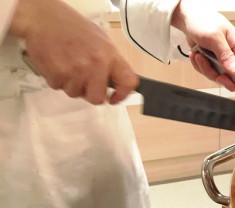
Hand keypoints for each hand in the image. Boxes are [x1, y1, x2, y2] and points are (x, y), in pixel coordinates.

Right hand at [9, 0, 137, 104]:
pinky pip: (60, 88)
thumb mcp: (101, 40)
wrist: (43, 18)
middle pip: (97, 98)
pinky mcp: (57, 74)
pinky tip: (57, 63)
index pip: (128, 82)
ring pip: (76, 94)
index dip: (123, 95)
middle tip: (84, 81)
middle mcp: (95, 64)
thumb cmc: (73, 28)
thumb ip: (111, 62)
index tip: (114, 98)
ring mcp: (75, 70)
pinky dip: (58, 79)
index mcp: (110, 55)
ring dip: (72, 84)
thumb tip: (116, 82)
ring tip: (68, 65)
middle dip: (90, 93)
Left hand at [171, 1, 234, 92]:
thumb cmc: (202, 20)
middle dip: (222, 79)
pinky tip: (196, 54)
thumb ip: (225, 55)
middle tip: (215, 73)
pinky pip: (208, 73)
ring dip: (206, 69)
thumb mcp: (214, 37)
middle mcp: (233, 55)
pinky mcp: (213, 63)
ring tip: (199, 55)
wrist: (187, 17)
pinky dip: (199, 66)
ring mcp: (223, 60)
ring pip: (219, 78)